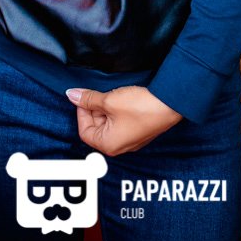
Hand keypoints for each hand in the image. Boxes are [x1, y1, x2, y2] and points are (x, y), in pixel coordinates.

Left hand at [65, 86, 182, 156]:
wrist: (169, 104)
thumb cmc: (140, 107)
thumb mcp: (109, 101)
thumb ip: (88, 99)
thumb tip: (71, 95)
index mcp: (108, 145)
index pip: (84, 130)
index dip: (82, 111)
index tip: (84, 97)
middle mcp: (118, 147)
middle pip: (96, 128)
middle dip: (94, 109)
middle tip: (99, 94)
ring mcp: (129, 140)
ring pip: (108, 124)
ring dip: (106, 109)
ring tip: (113, 96)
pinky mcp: (138, 131)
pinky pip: (120, 123)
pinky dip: (116, 111)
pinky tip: (122, 100)